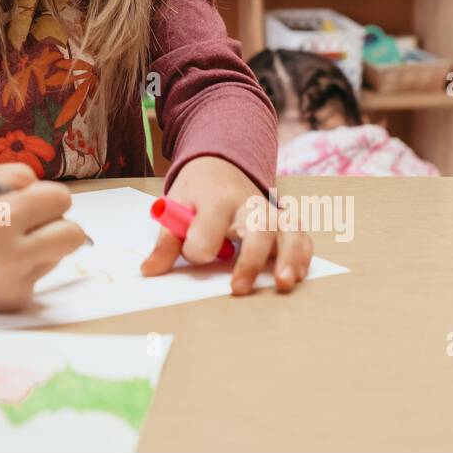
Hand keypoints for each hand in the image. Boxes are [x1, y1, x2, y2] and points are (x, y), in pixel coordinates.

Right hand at [0, 162, 85, 311]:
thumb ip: (18, 176)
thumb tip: (56, 197)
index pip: (59, 200)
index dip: (50, 196)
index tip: (40, 198)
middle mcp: (9, 256)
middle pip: (74, 235)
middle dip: (61, 223)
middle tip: (40, 220)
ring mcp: (12, 284)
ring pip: (56, 255)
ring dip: (41, 245)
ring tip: (5, 242)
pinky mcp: (11, 303)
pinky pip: (37, 275)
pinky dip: (25, 266)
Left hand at [140, 156, 312, 294]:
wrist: (219, 164)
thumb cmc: (196, 191)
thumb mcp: (175, 207)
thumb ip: (166, 242)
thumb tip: (149, 271)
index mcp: (215, 199)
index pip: (206, 231)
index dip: (196, 249)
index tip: (191, 253)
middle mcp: (248, 203)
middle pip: (257, 229)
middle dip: (249, 260)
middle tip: (238, 288)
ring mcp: (269, 211)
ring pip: (287, 231)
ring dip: (287, 257)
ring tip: (283, 282)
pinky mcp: (282, 220)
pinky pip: (300, 234)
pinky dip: (303, 253)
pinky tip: (297, 274)